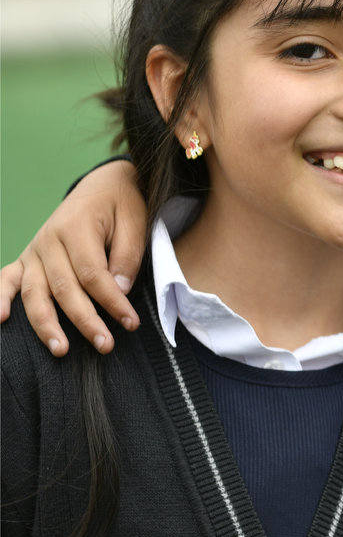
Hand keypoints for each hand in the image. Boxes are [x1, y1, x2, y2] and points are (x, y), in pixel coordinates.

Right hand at [0, 160, 146, 355]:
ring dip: (45, 324)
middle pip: (63, 288)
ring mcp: (33, 251)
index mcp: (75, 227)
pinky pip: (6, 280)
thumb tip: (119, 289)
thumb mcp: (136, 221)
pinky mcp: (26, 259)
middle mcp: (47, 240)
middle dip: (85, 320)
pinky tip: (0, 319)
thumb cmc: (121, 205)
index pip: (92, 274)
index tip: (130, 322)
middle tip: (105, 345)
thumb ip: (127, 255)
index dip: (112, 301)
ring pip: (34, 292)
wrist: (101, 186)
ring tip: (60, 350)